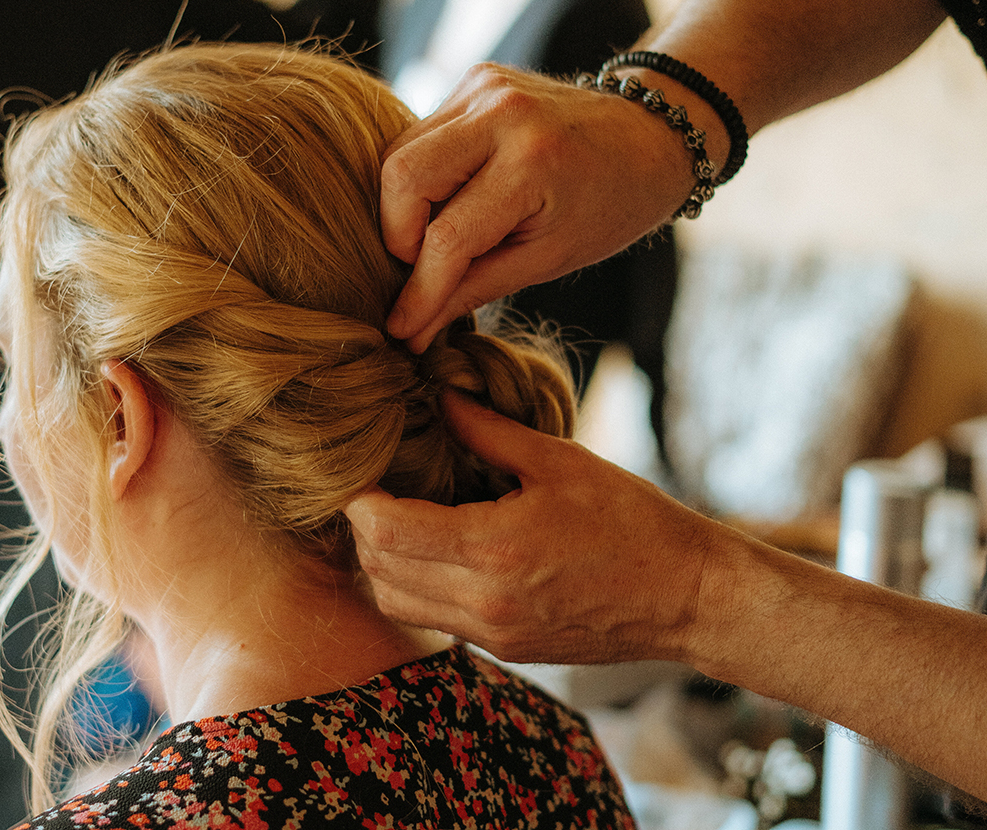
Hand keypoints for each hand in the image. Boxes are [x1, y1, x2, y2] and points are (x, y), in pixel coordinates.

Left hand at [346, 389, 712, 664]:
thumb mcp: (559, 461)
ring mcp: (494, 633)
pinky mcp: (506, 648)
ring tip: (402, 516)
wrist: (686, 595)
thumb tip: (439, 398)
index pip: (387, 533)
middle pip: (380, 572)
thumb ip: (488, 431)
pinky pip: (435, 619)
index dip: (360, 501)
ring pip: (398, 604)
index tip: (362, 469)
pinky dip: (416, 586)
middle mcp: (485, 602)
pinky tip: (438, 548)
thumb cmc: (631, 520)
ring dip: (383, 563)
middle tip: (375, 486)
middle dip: (364, 529)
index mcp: (494, 550)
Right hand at [381, 64, 693, 349]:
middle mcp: (502, 113)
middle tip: (423, 266)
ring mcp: (485, 87)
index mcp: (533, 163)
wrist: (649, 135)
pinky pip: (421, 134)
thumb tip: (408, 330)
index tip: (401, 329)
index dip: (419, 290)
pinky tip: (457, 196)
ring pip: (400, 152)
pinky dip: (425, 175)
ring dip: (407, 206)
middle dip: (397, 234)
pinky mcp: (476, 78)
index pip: (448, 236)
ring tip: (444, 233)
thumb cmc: (609, 206)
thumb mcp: (548, 259)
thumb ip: (473, 289)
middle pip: (401, 175)